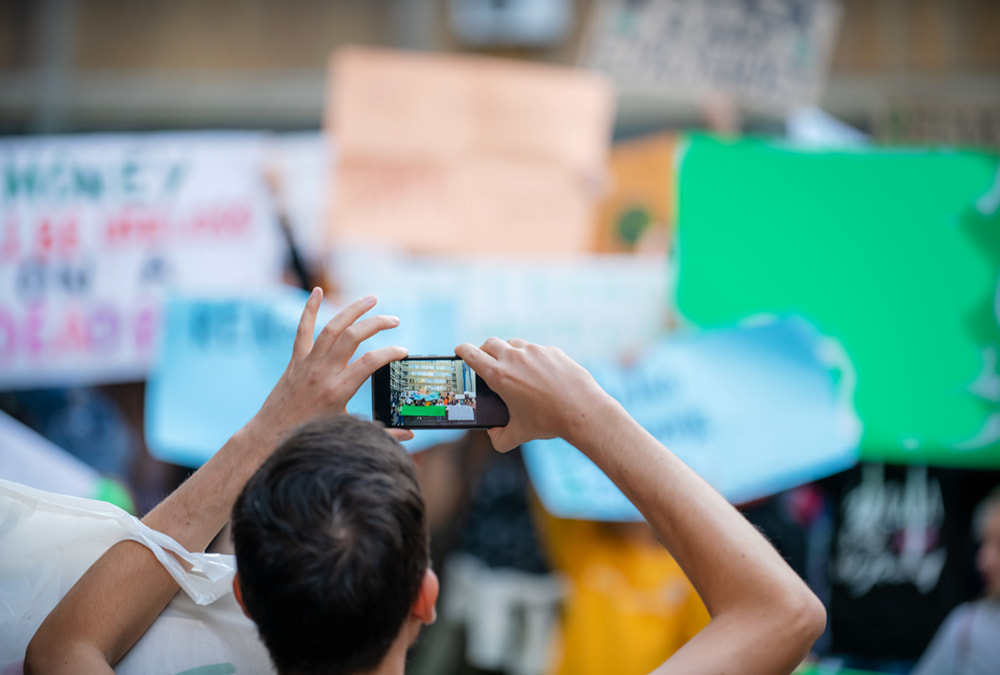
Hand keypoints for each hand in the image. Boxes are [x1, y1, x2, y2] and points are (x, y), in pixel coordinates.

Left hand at [247, 289, 410, 448]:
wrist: (270, 436)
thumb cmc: (310, 436)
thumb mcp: (348, 432)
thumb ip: (382, 434)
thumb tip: (410, 436)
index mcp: (339, 391)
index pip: (370, 362)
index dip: (391, 353)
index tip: (403, 351)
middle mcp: (323, 372)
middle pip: (353, 337)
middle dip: (376, 323)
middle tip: (394, 320)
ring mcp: (308, 363)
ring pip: (332, 328)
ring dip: (352, 310)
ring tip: (371, 299)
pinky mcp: (296, 360)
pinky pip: (303, 330)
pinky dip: (309, 309)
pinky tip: (317, 291)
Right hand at [455, 338, 612, 451]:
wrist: (582, 410)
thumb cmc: (548, 422)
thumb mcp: (519, 434)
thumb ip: (500, 437)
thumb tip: (494, 435)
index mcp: (499, 375)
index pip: (471, 354)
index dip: (462, 350)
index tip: (459, 350)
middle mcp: (514, 358)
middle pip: (489, 343)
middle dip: (483, 350)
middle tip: (484, 361)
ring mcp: (534, 351)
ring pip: (513, 344)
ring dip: (508, 352)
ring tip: (513, 367)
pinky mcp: (552, 351)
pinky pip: (536, 350)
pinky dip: (531, 358)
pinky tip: (539, 374)